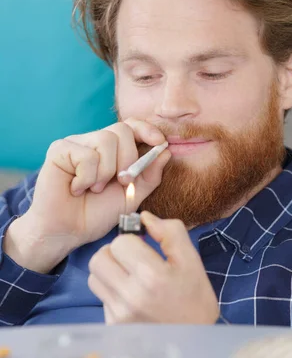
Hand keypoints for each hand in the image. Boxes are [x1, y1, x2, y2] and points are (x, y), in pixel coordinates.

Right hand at [4, 121, 170, 272]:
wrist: (68, 231)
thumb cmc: (97, 213)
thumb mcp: (132, 196)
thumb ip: (149, 175)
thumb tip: (166, 151)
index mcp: (113, 150)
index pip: (132, 126)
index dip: (148, 130)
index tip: (160, 143)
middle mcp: (94, 142)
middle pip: (122, 130)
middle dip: (128, 159)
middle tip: (122, 182)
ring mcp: (76, 144)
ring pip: (105, 140)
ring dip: (106, 172)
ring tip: (94, 189)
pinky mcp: (59, 150)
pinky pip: (86, 155)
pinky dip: (87, 178)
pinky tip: (76, 188)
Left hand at [88, 212, 219, 324]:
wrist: (195, 343)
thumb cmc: (195, 299)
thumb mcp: (192, 261)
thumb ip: (170, 232)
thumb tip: (144, 217)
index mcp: (152, 276)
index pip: (119, 243)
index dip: (132, 240)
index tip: (144, 248)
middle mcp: (131, 296)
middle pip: (99, 258)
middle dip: (115, 253)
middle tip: (133, 259)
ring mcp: (119, 314)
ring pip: (95, 277)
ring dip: (109, 271)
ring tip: (130, 276)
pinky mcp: (114, 326)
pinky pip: (101, 298)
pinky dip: (112, 292)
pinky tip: (132, 297)